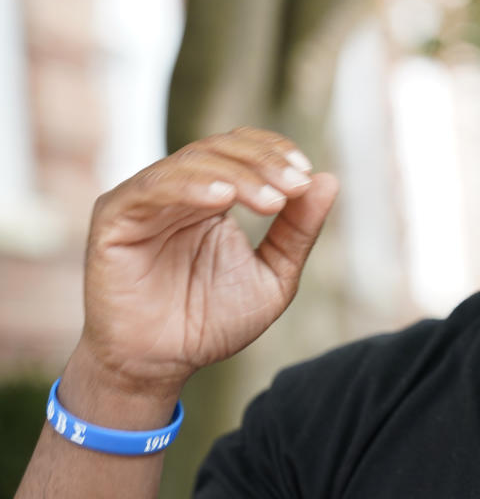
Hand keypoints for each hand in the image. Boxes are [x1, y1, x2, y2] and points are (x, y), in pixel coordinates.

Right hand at [77, 127, 337, 397]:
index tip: (306, 174)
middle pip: (221, 149)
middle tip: (295, 185)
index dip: (274, 152)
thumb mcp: (272, 275)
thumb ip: (298, 230)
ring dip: (237, 175)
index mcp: (213, 196)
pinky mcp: (114, 216)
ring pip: (191, 162)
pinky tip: (222, 198)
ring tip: (270, 200)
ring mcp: (144, 200)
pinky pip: (151, 188)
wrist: (163, 364)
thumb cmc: (212, 321)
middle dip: (264, 163)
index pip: (243, 150)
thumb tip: (329, 180)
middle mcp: (179, 190)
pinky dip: (190, 186)